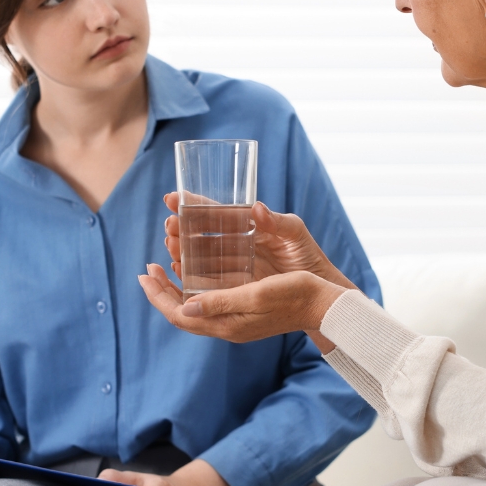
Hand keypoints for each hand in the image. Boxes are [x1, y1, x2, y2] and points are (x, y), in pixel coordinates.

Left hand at [138, 264, 348, 346]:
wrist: (323, 305)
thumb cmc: (294, 294)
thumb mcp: (257, 294)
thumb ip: (221, 301)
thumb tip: (185, 304)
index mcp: (227, 324)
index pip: (179, 314)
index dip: (158, 295)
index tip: (144, 273)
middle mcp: (227, 326)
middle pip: (182, 311)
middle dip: (162, 290)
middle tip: (147, 267)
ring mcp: (235, 321)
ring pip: (194, 306)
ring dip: (176, 287)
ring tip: (163, 265)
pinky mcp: (244, 311)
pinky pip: (209, 302)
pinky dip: (195, 287)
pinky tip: (193, 271)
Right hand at [163, 194, 353, 287]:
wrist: (316, 288)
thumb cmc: (307, 255)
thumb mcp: (295, 233)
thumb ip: (278, 221)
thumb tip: (257, 208)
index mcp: (246, 226)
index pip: (214, 213)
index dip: (193, 204)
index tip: (172, 197)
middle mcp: (234, 244)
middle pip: (200, 234)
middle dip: (181, 229)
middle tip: (169, 225)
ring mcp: (231, 265)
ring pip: (199, 257)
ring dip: (181, 251)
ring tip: (170, 245)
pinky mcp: (233, 286)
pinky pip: (206, 279)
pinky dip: (190, 274)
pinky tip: (177, 270)